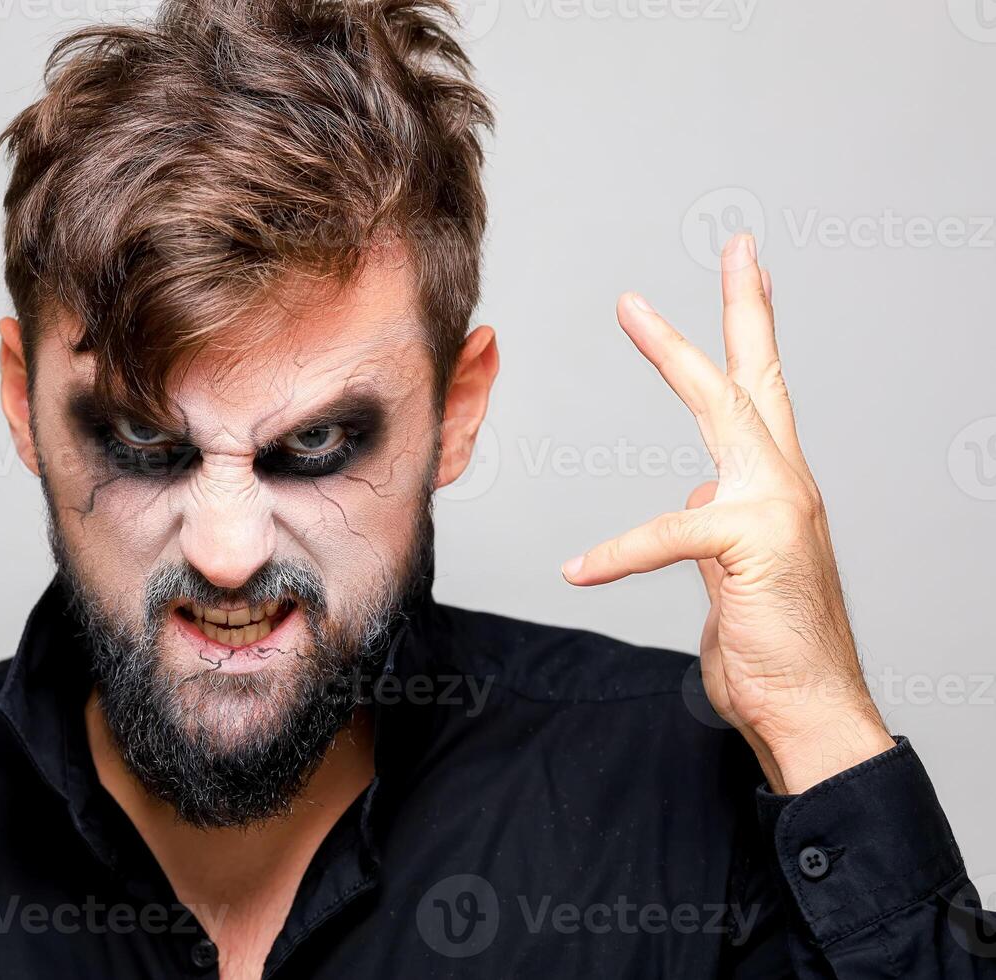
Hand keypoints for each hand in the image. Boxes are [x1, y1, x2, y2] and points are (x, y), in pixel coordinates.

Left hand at [561, 233, 893, 793]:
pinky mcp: (749, 550)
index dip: (752, 332)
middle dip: (743, 309)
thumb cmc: (770, 643)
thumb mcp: (735, 567)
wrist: (807, 708)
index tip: (749, 272)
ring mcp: (773, 511)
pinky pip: (669, 534)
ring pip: (723, 415)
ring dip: (676, 356)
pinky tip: (578, 569)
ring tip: (634, 311)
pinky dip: (618, 553)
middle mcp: (783, 485)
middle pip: (757, 380)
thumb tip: (700, 488)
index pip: (761, 396)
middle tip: (738, 245)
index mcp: (773, 486)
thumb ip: (718, 517)